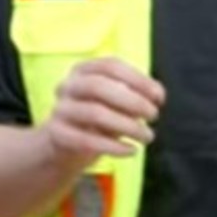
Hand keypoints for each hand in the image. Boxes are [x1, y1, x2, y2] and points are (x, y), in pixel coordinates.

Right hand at [45, 58, 165, 162]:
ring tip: (147, 136)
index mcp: (83, 70)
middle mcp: (67, 86)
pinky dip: (114, 147)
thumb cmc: (97, 117)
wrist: (64, 144)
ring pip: (94, 113)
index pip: (111, 66)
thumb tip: (157, 95)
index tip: (159, 97)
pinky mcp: (57, 134)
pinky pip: (87, 141)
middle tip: (153, 115)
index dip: (138, 79)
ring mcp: (59, 109)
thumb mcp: (115, 101)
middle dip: (132, 101)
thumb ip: (135, 94)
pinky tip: (132, 150)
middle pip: (98, 86)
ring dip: (127, 126)